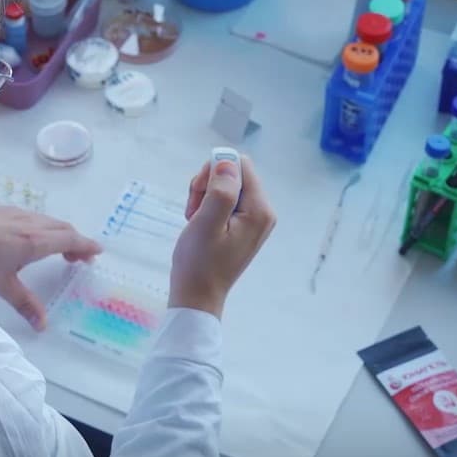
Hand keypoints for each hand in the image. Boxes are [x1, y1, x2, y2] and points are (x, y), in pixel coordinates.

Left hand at [0, 207, 100, 330]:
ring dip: (61, 234)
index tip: (97, 252)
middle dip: (76, 242)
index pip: (70, 240)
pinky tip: (35, 240)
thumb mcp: (2, 286)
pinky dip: (46, 227)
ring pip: (49, 221)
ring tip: (60, 252)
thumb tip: (42, 326)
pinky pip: (35, 217)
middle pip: (63, 228)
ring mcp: (17, 213)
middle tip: (80, 260)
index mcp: (34, 241)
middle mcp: (30, 223)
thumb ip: (25, 304)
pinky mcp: (4, 210)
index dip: (86, 246)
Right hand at [169, 155, 275, 317]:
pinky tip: (199, 224)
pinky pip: (225, 202)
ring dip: (204, 196)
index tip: (198, 194)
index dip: (214, 172)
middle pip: (233, 175)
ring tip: (194, 218)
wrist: (197, 296)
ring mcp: (254, 221)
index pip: (240, 165)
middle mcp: (263, 213)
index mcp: (260, 210)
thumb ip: (221, 190)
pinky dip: (207, 207)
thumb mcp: (207, 222)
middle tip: (193, 208)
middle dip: (208, 185)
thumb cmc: (199, 262)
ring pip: (226, 187)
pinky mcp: (243, 227)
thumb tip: (228, 161)